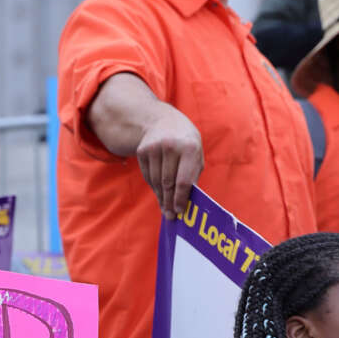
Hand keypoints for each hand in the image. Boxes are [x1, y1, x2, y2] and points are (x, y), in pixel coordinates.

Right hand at [136, 106, 202, 220]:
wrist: (163, 121)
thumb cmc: (186, 143)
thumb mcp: (196, 154)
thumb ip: (193, 175)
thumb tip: (187, 202)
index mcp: (190, 148)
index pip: (183, 180)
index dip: (181, 199)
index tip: (181, 211)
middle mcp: (171, 146)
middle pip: (168, 184)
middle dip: (170, 202)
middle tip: (172, 215)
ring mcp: (154, 148)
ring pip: (156, 182)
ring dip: (161, 197)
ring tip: (166, 208)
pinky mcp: (143, 151)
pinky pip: (148, 176)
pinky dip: (154, 187)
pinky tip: (159, 194)